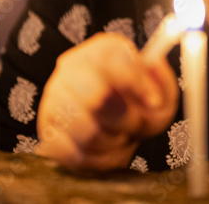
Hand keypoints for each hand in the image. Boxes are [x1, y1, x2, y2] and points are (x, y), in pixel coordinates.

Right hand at [35, 31, 178, 169]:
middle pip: (96, 97)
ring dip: (112, 141)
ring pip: (86, 130)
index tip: (153, 103)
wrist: (113, 127)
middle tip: (134, 124)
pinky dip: (95, 160)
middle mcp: (72, 67)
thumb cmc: (138, 107)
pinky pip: (72, 153)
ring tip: (119, 136)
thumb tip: (153, 79)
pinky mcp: (46, 130)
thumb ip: (162, 84)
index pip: (113, 60)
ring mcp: (54, 97)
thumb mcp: (160, 94)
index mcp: (102, 49)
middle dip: (126, 119)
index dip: (137, 85)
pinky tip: (103, 150)